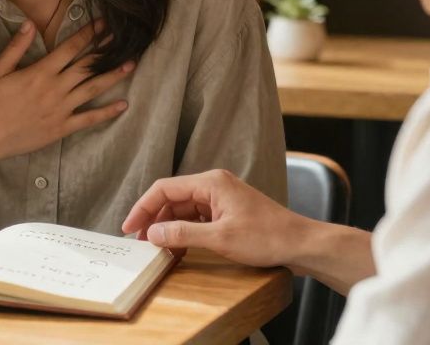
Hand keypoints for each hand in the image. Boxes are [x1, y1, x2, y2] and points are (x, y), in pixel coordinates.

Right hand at [0, 18, 132, 164]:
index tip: (103, 24)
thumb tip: (30, 23)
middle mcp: (55, 88)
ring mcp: (61, 109)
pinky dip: (106, 112)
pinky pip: (88, 118)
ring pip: (92, 89)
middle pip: (87, 66)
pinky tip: (122, 105)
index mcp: (41, 72)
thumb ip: (16, 47)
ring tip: (131, 65)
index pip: (70, 48)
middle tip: (122, 38)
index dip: (89, 35)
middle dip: (105, 50)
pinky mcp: (62, 127)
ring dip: (113, 76)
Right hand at [121, 169, 306, 269]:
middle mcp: (213, 185)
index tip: (128, 227)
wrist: (301, 244)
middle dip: (154, 219)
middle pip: (172, 198)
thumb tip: (152, 233)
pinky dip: (184, 231)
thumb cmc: (267, 236)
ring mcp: (221, 198)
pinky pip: (196, 218)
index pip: (164, 189)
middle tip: (140, 241)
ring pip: (183, 210)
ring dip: (168, 227)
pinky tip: (178, 247)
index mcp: (210, 183)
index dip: (143, 207)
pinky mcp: (227, 211)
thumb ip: (182, 234)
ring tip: (157, 247)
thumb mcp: (220, 238)